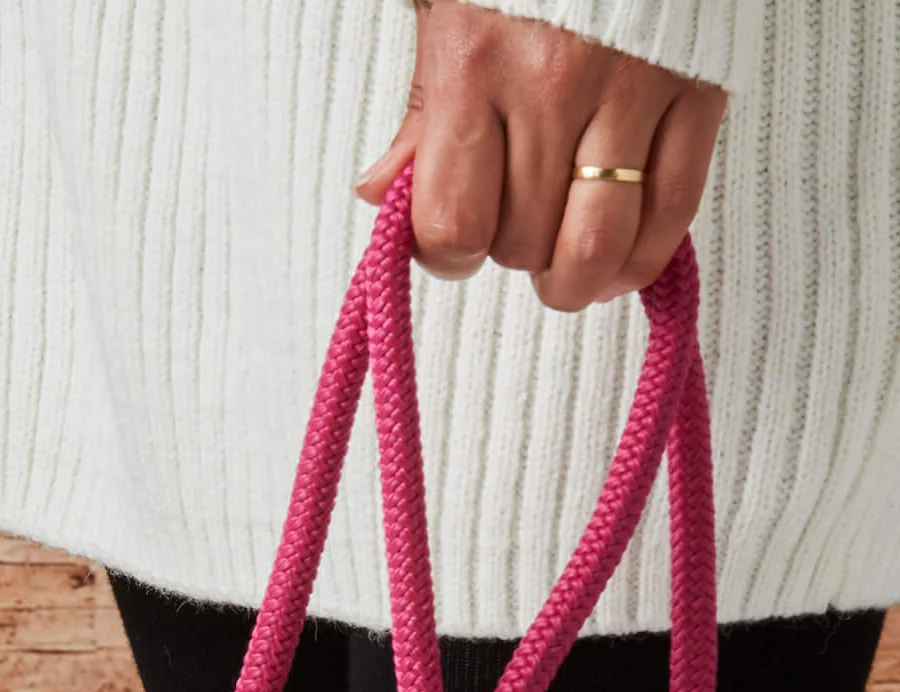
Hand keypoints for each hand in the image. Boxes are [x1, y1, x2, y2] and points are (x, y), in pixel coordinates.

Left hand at [356, 1, 725, 310]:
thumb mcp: (448, 16)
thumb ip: (421, 112)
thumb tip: (380, 195)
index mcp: (476, 66)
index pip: (454, 224)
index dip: (449, 255)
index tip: (457, 241)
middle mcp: (554, 80)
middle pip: (524, 241)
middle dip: (514, 254)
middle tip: (518, 229)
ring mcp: (634, 85)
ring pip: (597, 243)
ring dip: (576, 276)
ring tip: (569, 270)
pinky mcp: (701, 86)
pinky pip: (674, 209)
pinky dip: (644, 256)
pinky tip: (623, 258)